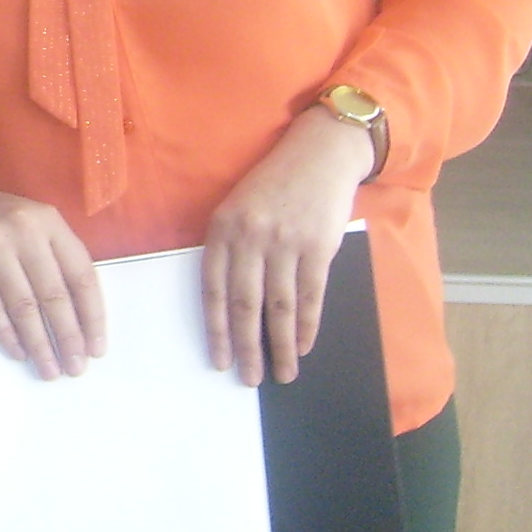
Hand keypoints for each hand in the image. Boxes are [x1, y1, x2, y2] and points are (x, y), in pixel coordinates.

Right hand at [0, 168, 105, 379]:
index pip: (81, 274)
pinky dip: (5, 332)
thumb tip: (79, 313)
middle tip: (75, 368)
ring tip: (49, 368)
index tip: (96, 347)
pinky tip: (17, 351)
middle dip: (68, 337)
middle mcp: (23, 230)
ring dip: (38, 343)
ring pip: (23, 305)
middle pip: (54, 294)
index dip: (92, 315)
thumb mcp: (30, 223)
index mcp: (49, 221)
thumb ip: (54, 254)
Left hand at [201, 106, 372, 385]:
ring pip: (279, 307)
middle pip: (244, 305)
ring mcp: (285, 242)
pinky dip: (307, 324)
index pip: (212, 290)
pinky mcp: (318, 246)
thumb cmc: (274, 183)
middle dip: (247, 348)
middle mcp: (250, 237)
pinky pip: (310, 295)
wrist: (320, 152)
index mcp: (222, 229)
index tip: (219, 360)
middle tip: (249, 379)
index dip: (216, 330)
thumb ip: (229, 248)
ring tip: (282, 374)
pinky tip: (303, 345)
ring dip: (279, 345)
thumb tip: (227, 303)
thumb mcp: (237, 207)